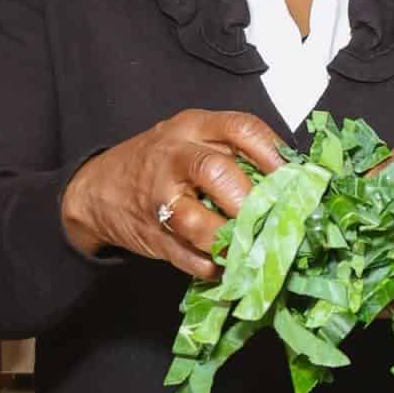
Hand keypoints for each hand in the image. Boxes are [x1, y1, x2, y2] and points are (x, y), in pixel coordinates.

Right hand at [60, 109, 286, 278]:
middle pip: (216, 171)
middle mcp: (174, 156)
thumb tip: (297, 181)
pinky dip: (210, 265)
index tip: (296, 176)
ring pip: (194, 219)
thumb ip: (237, 152)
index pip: (241, 128)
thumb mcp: (194, 139)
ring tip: (250, 245)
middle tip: (272, 214)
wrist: (96, 188)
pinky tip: (226, 265)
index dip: (274, 153)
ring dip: (228, 237)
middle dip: (249, 198)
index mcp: (194, 127)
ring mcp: (158, 197)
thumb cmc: (163, 162)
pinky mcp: (151, 234)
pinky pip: (184, 255)